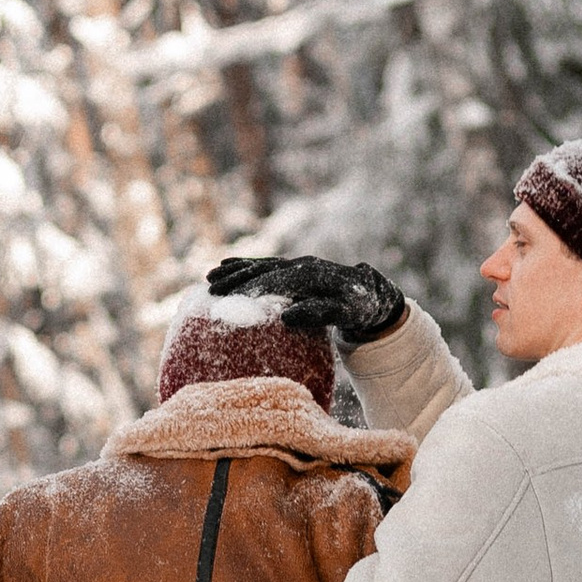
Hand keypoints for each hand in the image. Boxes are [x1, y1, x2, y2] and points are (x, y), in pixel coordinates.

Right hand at [206, 252, 406, 346]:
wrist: (372, 293)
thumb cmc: (358, 308)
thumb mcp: (346, 314)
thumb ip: (319, 314)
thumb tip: (286, 317)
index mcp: (312, 275)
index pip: (276, 281)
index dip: (252, 289)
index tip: (229, 300)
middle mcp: (302, 264)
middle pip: (264, 270)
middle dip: (236, 279)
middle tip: (211, 290)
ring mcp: (297, 264)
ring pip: (261, 265)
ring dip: (235, 271)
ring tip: (210, 279)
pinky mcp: (294, 268)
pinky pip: (265, 265)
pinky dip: (244, 265)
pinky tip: (225, 266)